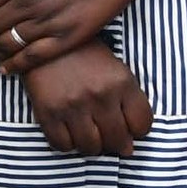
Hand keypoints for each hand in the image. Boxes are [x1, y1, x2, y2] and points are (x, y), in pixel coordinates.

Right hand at [21, 42, 152, 156]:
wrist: (44, 39)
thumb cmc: (84, 55)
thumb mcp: (116, 69)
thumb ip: (128, 102)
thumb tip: (129, 145)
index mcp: (121, 82)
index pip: (142, 125)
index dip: (137, 131)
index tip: (129, 128)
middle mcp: (100, 96)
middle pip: (118, 141)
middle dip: (116, 144)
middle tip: (108, 137)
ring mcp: (73, 105)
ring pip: (90, 148)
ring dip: (92, 147)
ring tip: (88, 134)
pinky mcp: (48, 112)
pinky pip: (62, 145)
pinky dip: (67, 144)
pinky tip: (69, 132)